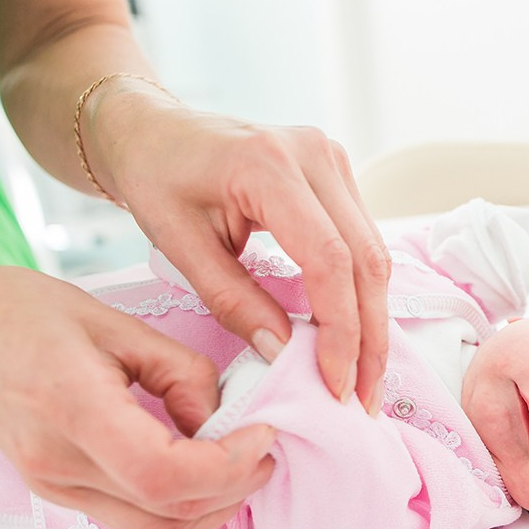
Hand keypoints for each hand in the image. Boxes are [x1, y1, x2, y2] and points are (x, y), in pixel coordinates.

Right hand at [0, 263, 275, 528]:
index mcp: (70, 406)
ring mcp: (54, 489)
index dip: (228, 465)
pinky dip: (183, 505)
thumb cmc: (27, 314)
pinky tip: (204, 467)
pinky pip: (136, 522)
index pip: (162, 473)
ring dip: (214, 507)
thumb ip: (180, 373)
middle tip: (267, 447)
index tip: (264, 432)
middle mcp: (57, 463)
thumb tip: (224, 422)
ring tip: (243, 461)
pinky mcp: (60, 496)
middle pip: (167, 513)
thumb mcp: (115, 322)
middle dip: (235, 487)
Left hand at [81, 79, 389, 413]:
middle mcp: (315, 155)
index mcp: (268, 167)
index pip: (329, 259)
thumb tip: (284, 355)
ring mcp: (332, 160)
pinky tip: (355, 337)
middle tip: (364, 398)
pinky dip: (362, 294)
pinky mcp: (337, 173)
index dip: (340, 329)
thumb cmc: (157, 181)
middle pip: (366, 259)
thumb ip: (233, 301)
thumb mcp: (179, 246)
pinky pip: (362, 242)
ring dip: (373, 321)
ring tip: (364, 378)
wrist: (154, 130)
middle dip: (368, 337)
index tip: (333, 383)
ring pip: (374, 253)